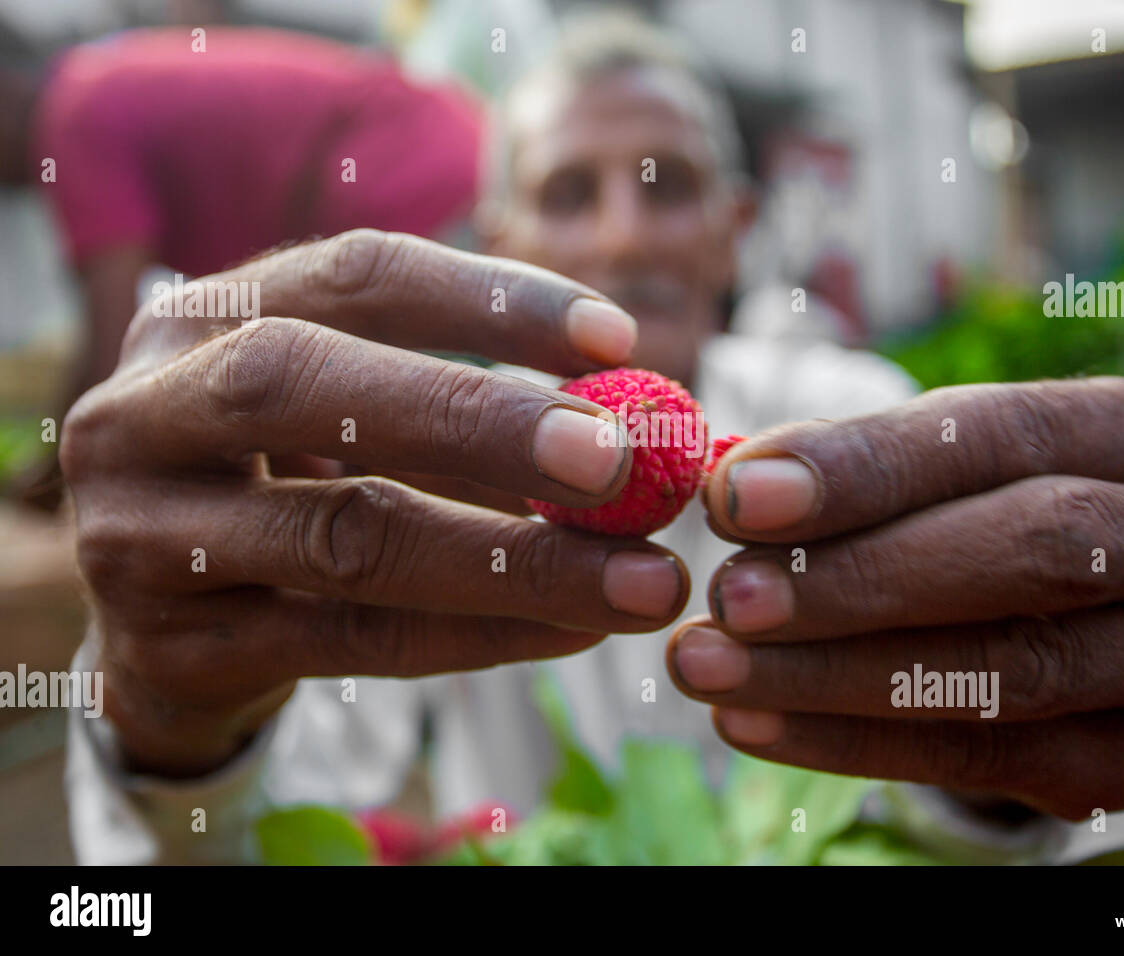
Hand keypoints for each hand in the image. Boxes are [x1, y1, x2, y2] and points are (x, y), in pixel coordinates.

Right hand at [62, 230, 688, 776]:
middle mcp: (146, 413)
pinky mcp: (176, 650)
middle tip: (617, 458)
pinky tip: (575, 631)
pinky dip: (482, 637)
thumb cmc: (290, 490)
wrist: (164, 628)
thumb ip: (467, 417)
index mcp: (205, 320)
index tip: (618, 341)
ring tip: (643, 581)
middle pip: (306, 386)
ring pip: (345, 540)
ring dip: (516, 563)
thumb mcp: (351, 423)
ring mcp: (141, 538)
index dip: (490, 301)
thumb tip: (636, 433)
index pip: (354, 276)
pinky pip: (355, 644)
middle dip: (477, 419)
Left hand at [667, 378, 1123, 818]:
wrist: (1096, 614)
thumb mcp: (948, 463)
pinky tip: (757, 726)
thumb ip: (859, 468)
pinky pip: (988, 757)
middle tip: (730, 598)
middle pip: (1031, 553)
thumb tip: (735, 485)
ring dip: (837, 676)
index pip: (1003, 436)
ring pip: (1009, 669)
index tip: (737, 497)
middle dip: (859, 580)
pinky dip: (855, 743)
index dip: (864, 470)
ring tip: (714, 669)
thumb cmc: (996, 508)